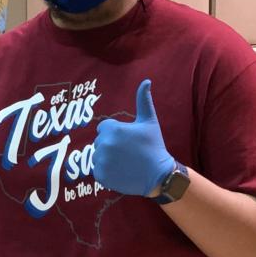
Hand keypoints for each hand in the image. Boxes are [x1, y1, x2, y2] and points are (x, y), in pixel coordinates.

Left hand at [93, 79, 176, 197]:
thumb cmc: (154, 146)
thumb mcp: (149, 122)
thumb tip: (146, 81)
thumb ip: (144, 100)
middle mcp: (103, 144)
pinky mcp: (100, 175)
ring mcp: (101, 161)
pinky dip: (107, 171)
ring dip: (108, 158)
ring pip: (97, 156)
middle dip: (111, 145)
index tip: (129, 140)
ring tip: (125, 162)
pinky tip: (121, 171)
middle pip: (99, 142)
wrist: (158, 175)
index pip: (103, 128)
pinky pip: (98, 170)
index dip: (116, 133)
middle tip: (128, 152)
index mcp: (113, 130)